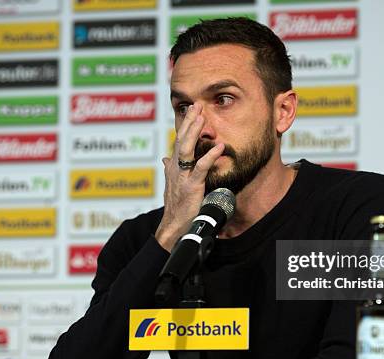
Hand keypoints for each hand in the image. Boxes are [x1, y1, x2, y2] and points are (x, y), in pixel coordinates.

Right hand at [155, 103, 224, 251]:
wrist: (173, 227)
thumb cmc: (176, 208)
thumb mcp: (172, 186)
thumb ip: (170, 170)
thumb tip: (165, 159)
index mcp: (173, 168)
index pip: (178, 141)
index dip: (185, 125)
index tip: (192, 110)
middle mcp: (175, 169)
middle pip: (181, 140)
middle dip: (189, 122)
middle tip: (197, 105)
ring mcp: (182, 177)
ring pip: (186, 149)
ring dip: (194, 132)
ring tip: (202, 118)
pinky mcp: (191, 187)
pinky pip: (200, 168)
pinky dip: (209, 156)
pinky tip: (218, 147)